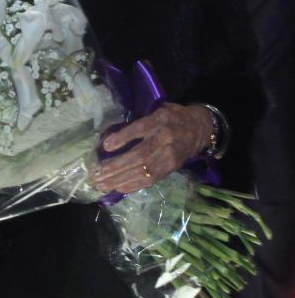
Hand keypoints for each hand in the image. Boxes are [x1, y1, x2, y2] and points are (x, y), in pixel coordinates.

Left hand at [92, 102, 213, 193]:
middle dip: (116, 166)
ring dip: (120, 179)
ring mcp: (170, 156)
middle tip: (97, 173)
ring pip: (144, 171)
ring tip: (101, 184)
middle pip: (140, 155)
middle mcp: (165, 139)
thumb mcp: (158, 109)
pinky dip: (133, 185)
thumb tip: (109, 130)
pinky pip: (152, 180)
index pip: (140, 129)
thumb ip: (140, 118)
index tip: (105, 146)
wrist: (200, 128)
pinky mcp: (172, 168)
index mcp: (160, 119)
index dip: (123, 138)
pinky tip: (118, 188)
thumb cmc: (172, 116)